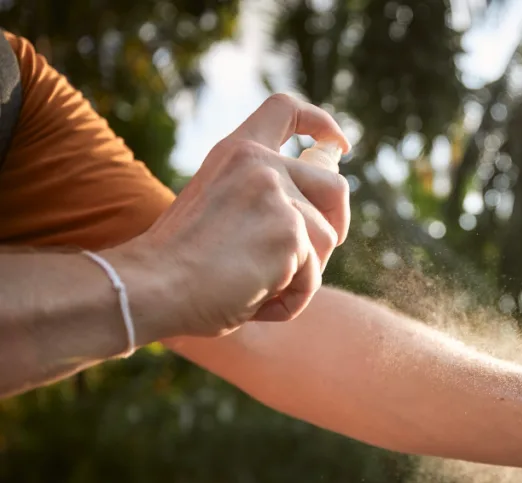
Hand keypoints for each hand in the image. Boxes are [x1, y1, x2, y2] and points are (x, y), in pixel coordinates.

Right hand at [108, 94, 350, 338]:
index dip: (321, 124)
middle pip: (335, 186)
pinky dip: (289, 300)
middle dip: (338, 222)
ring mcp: (279, 197)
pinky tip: (252, 301)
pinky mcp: (291, 234)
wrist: (151, 286)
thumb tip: (315, 217)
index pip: (285, 110)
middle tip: (319, 252)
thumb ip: (258, 199)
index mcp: (237, 152)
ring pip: (326, 242)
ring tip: (253, 287)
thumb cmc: (177, 263)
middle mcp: (261, 165)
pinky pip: (312, 278)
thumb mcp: (217, 208)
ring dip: (300, 275)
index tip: (336, 144)